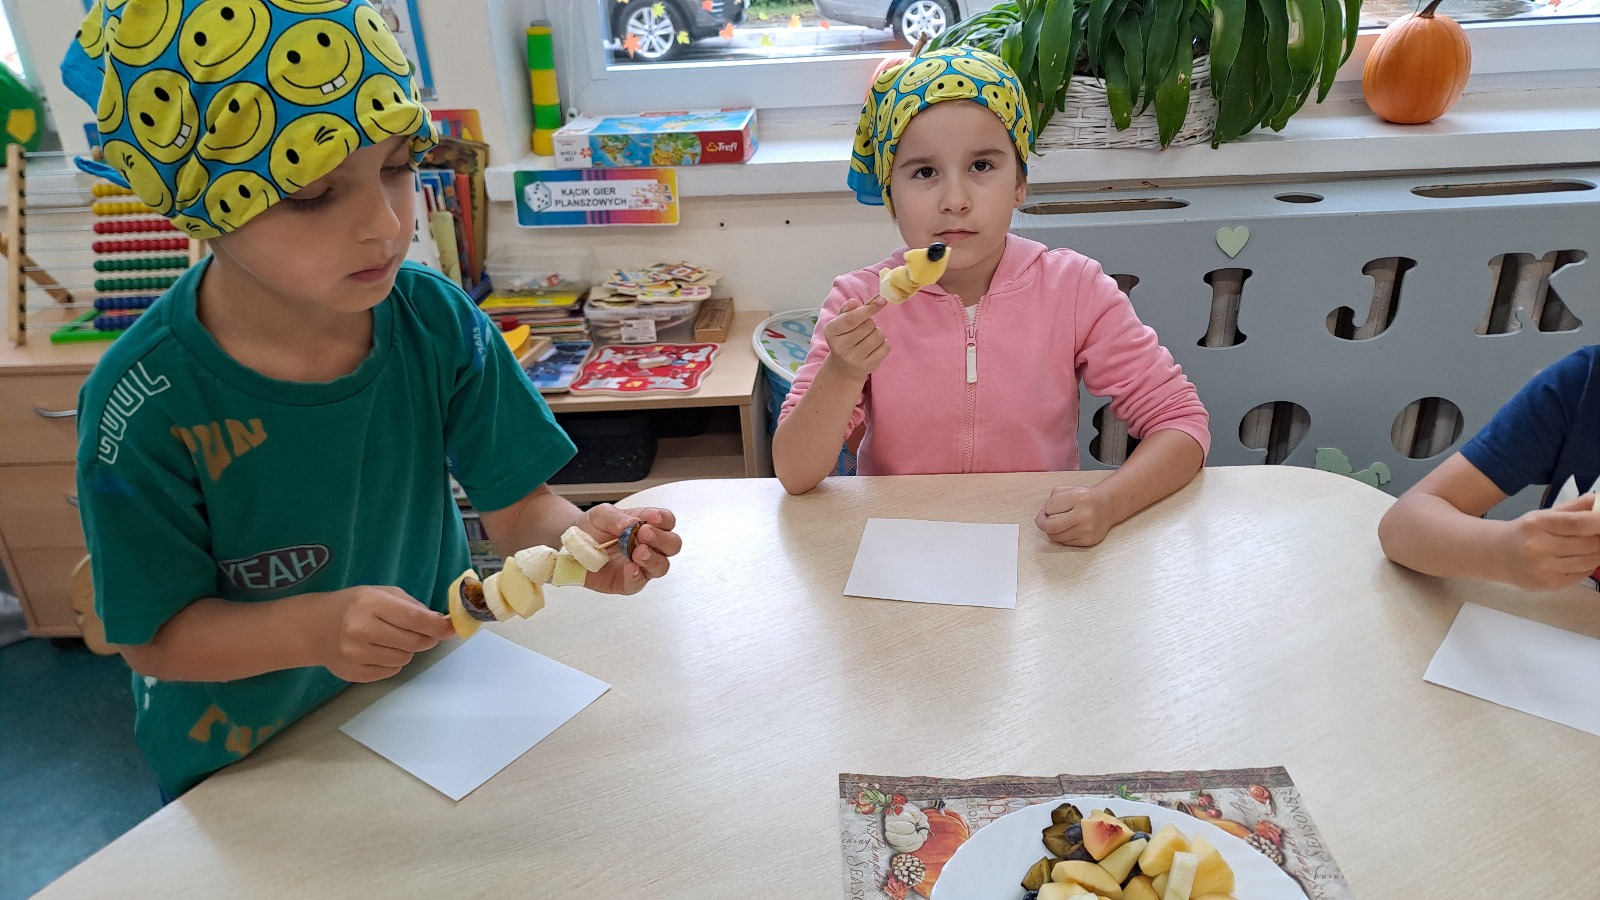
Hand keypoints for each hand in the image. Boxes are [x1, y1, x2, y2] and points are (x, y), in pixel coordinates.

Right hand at [316, 586, 455, 682]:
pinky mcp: (354, 673)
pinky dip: (393, 661)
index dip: (437, 626)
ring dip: (407, 649)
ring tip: (391, 639)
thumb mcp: (379, 593)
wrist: (312, 628)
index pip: (414, 618)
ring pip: (405, 658)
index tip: (451, 629)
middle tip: (425, 633)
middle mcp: (361, 630)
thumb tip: (440, 622)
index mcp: (370, 605)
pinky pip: (391, 670)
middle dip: (426, 638)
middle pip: (414, 642)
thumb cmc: (352, 605)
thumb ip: (410, 605)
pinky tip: (378, 650)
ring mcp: (356, 655)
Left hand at [575, 504, 681, 594]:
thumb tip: (632, 524)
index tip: (653, 518)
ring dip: (653, 558)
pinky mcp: (627, 582)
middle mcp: (648, 546)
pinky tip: (629, 568)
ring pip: (662, 566)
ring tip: (638, 552)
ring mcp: (640, 566)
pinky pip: (638, 583)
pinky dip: (636, 576)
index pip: (667, 521)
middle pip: (672, 545)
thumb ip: (615, 517)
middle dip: (662, 539)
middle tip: (644, 534)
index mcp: (646, 525)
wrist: (571, 547)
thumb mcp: (600, 515)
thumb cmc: (591, 529)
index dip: (664, 520)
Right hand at [821, 297, 889, 381]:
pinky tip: (874, 347)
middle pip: (869, 325)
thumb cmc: (844, 338)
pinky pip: (886, 347)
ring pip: (879, 335)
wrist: (843, 367)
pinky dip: (884, 343)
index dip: (869, 308)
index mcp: (831, 331)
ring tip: (868, 338)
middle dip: (870, 323)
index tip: (882, 300)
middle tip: (864, 329)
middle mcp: (841, 346)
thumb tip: (853, 301)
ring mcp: (854, 358)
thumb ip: (848, 310)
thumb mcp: (841, 323)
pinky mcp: (868, 366)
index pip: (852, 318)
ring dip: (877, 333)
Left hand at [1036, 485, 1115, 546]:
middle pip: (1051, 526)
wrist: (1108, 507)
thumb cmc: (1085, 498)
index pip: (1049, 508)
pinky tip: (1068, 528)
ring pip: (1056, 537)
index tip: (1047, 509)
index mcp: (1079, 497)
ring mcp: (1087, 529)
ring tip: (1058, 523)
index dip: (1045, 509)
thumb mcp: (1069, 489)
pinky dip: (1062, 536)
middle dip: (1042, 523)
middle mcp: (1085, 514)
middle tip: (1043, 520)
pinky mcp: (1088, 541)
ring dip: (1052, 531)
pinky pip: (1065, 542)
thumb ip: (1053, 498)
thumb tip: (1044, 515)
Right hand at [1493, 493, 1599, 589]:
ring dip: (1598, 553)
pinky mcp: (1549, 584)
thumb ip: (1575, 507)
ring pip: (1589, 561)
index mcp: (1536, 524)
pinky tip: (1579, 558)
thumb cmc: (1525, 532)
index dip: (1599, 521)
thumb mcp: (1544, 514)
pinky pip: (1582, 574)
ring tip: (1591, 546)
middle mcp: (1538, 547)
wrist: (1495, 555)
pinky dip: (1588, 565)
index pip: (1577, 523)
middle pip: (1588, 544)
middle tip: (1599, 533)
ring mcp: (1543, 568)